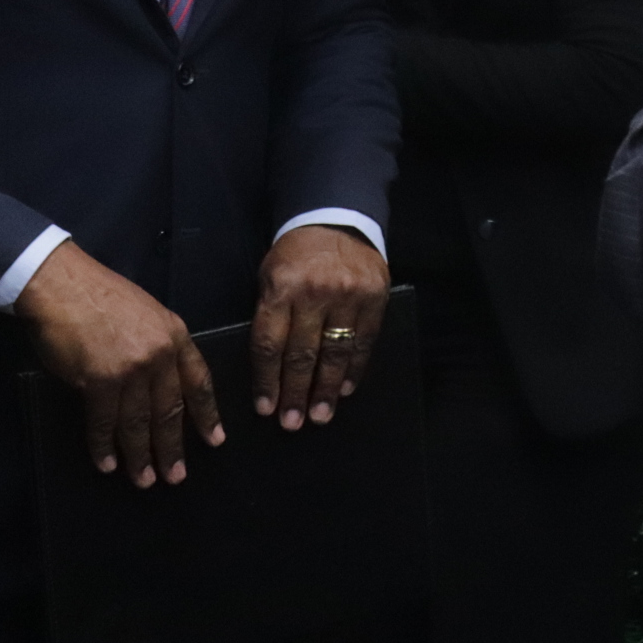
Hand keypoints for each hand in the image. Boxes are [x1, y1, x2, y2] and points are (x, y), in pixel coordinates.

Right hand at [16, 241, 221, 487]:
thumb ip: (160, 346)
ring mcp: (131, 369)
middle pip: (171, 410)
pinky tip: (108, 464)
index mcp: (177, 336)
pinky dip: (105, 446)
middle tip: (176, 477)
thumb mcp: (149, 314)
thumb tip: (159, 385)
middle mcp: (160, 355)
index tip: (215, 440)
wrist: (64, 285)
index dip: (206, 414)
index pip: (199, 382)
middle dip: (173, 447)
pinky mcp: (99, 380)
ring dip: (141, 455)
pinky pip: (105, 422)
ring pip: (139, 422)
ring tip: (144, 480)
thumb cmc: (102, 297)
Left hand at [253, 224, 388, 430]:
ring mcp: (349, 296)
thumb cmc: (296, 254)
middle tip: (293, 423)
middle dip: (297, 392)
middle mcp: (315, 294)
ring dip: (327, 388)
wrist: (337, 219)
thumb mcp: (270, 275)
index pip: (271, 344)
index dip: (268, 380)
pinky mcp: (375, 297)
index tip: (267, 408)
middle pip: (303, 354)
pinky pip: (365, 340)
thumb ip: (270, 314)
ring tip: (321, 414)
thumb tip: (270, 367)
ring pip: (336, 352)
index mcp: (282, 289)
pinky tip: (346, 388)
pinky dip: (355, 367)